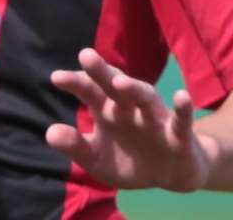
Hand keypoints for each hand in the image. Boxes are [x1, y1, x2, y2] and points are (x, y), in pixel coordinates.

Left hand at [46, 47, 217, 191]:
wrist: (171, 177)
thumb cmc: (128, 161)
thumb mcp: (97, 159)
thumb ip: (75, 147)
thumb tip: (50, 133)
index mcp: (107, 110)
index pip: (89, 91)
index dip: (75, 82)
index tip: (57, 78)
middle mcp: (129, 108)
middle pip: (114, 85)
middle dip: (101, 71)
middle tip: (85, 55)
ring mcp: (155, 119)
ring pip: (145, 97)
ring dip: (135, 88)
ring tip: (121, 81)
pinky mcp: (179, 135)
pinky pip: (181, 120)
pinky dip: (182, 109)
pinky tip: (182, 97)